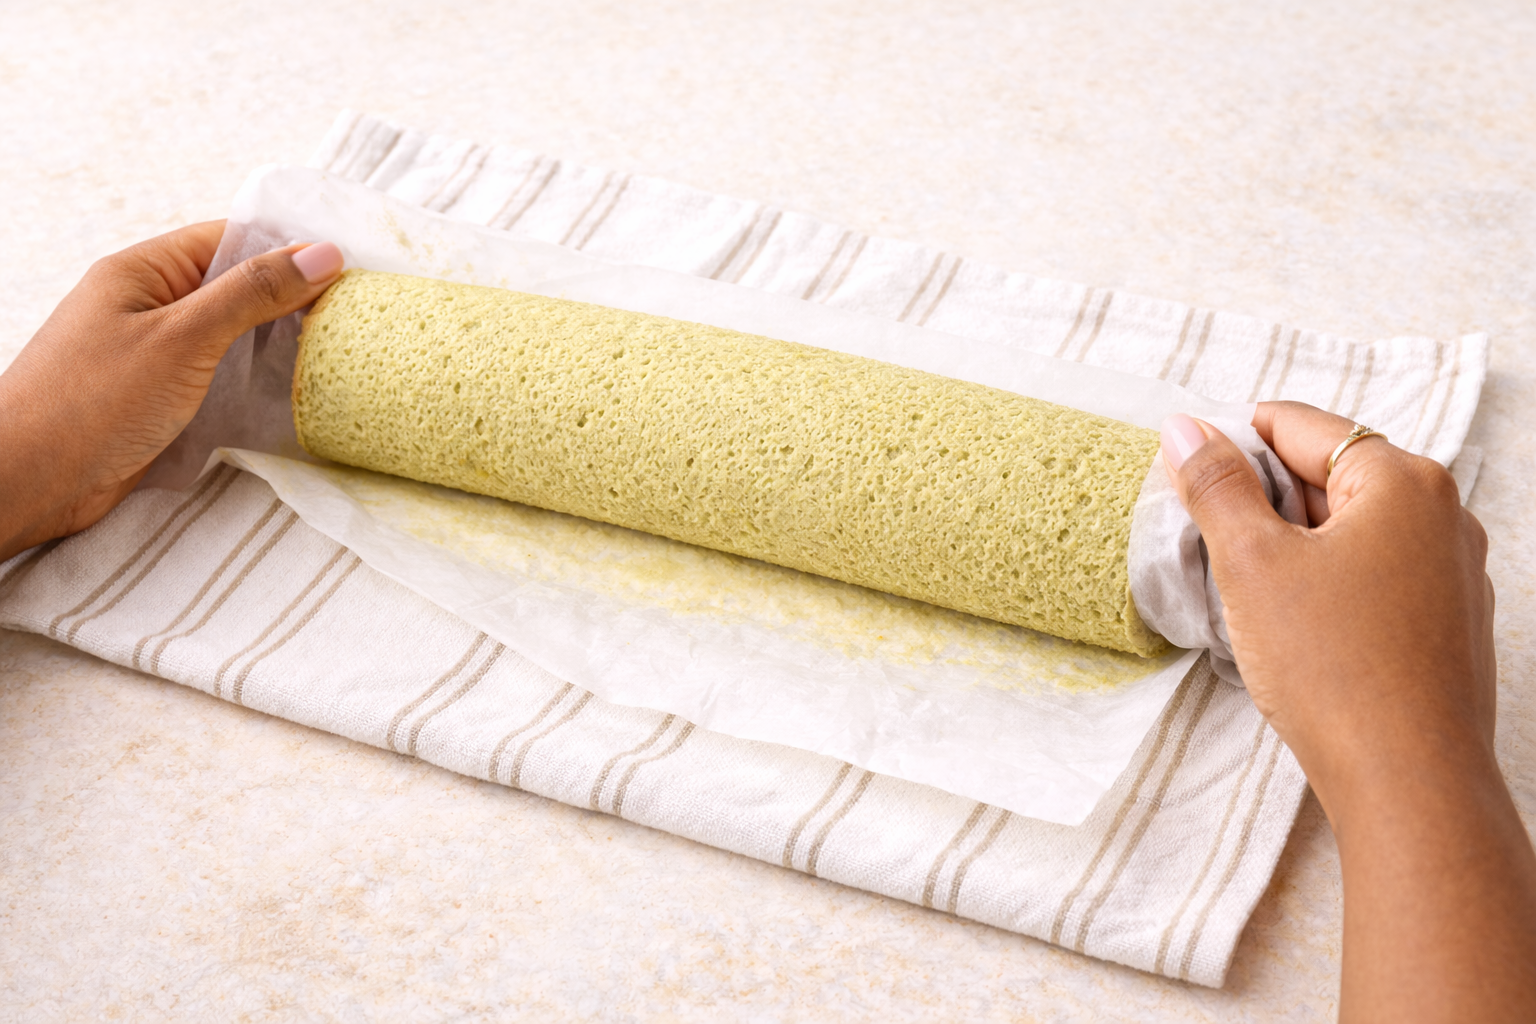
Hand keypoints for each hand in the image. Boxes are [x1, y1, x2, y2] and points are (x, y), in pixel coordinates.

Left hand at [0, 222, 342, 561]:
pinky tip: (290, 395)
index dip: (289, 250)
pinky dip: (254, 383)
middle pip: (235, 287)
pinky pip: (219, 378)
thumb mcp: (183, 338)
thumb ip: (252, 294)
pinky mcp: (160, 399)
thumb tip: (321, 253)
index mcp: (143, 271)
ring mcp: (154, 353)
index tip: (349, 272)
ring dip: (275, 346)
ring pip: (231, 336)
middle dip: (290, 300)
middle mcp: (147, 305)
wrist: (29, 482)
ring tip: (333, 354)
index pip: (230, 239)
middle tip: (351, 318)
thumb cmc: (92, 403)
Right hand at [1161, 402, 1535, 1022]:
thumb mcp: (1251, 563)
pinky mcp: (1449, 624)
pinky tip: (1299, 632)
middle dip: (1265, 504)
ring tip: (1253, 598)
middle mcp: (1443, 514)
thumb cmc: (1335, 669)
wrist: (1409, 783)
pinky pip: (1376, 576)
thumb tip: (1185, 428)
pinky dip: (1329, 585)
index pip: (1299, 425)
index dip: (1233, 448)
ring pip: (1351, 530)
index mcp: (1402, 480)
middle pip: (1329, 474)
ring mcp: (1454, 572)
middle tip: (1218, 551)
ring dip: (1294, 548)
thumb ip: (1215, 486)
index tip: (1190, 486)